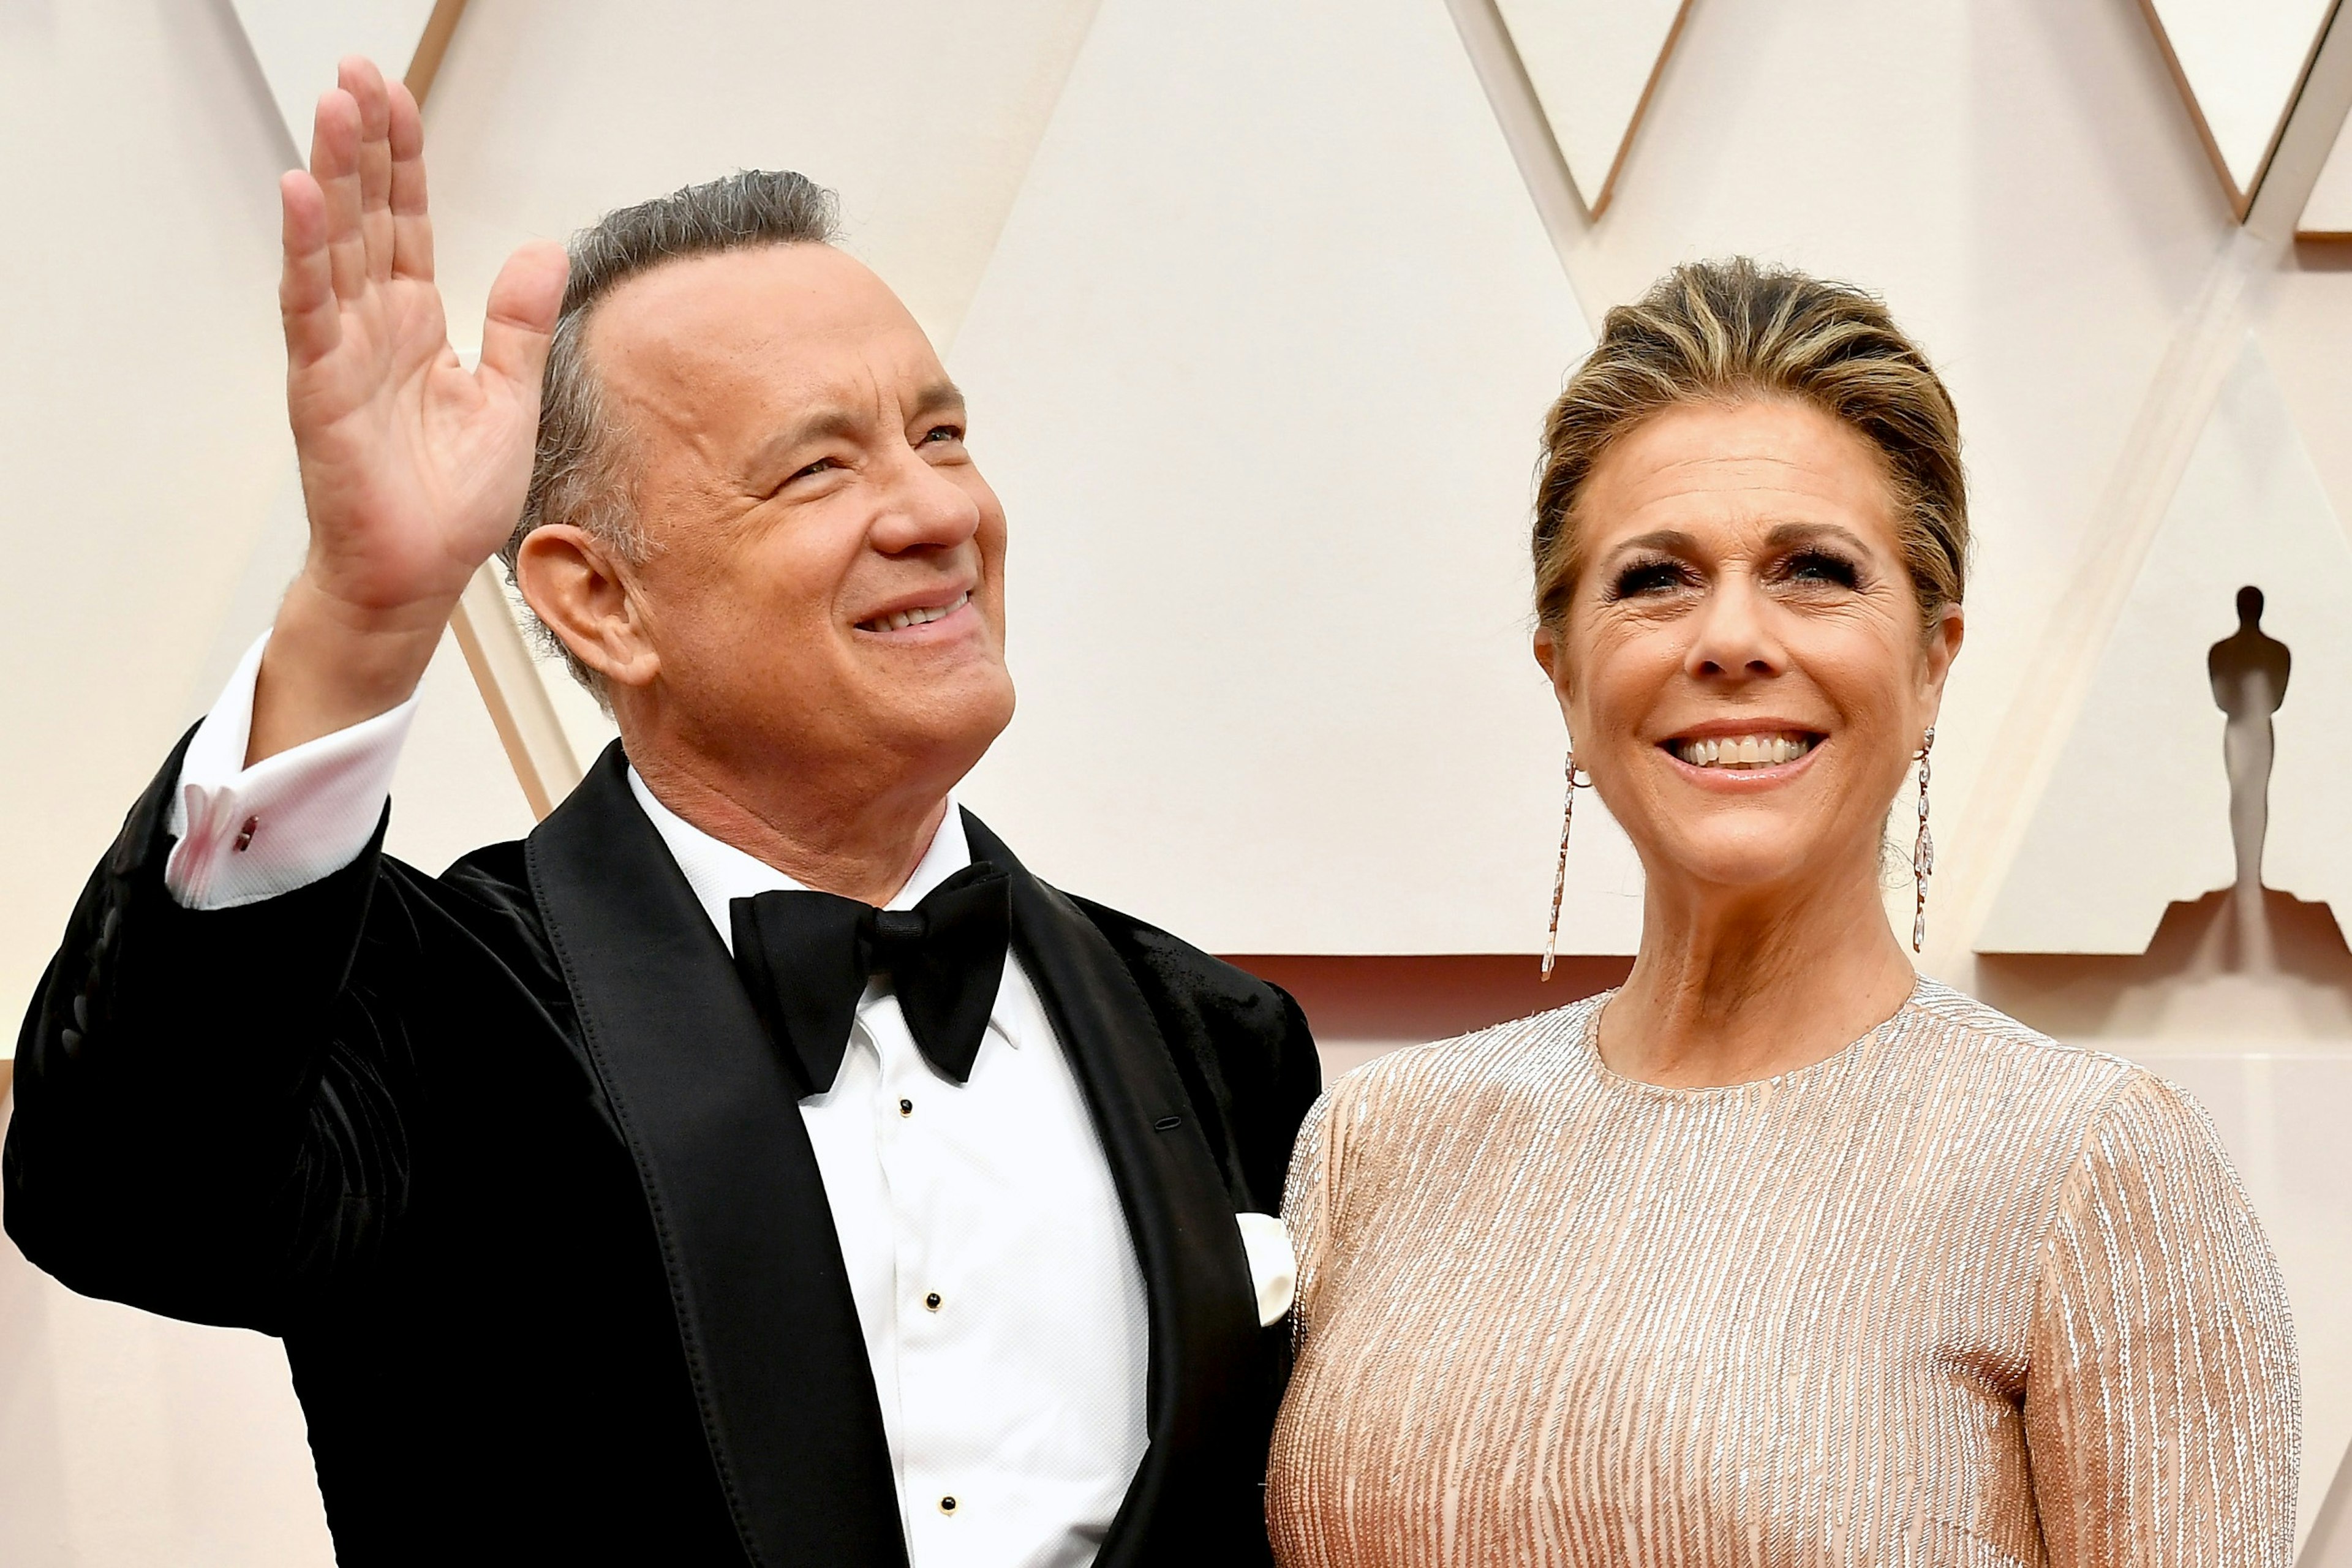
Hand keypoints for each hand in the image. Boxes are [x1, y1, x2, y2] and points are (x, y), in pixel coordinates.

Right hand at [251, 57, 565, 762]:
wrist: (416, 579)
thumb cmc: (450, 505)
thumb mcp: (511, 401)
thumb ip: (519, 326)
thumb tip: (543, 253)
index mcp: (415, 326)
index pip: (404, 224)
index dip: (403, 162)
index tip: (399, 100)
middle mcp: (371, 329)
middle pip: (363, 216)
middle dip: (362, 145)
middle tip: (360, 75)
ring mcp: (340, 353)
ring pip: (333, 245)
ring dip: (332, 176)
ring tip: (334, 109)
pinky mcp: (322, 387)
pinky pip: (310, 308)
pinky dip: (306, 252)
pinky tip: (303, 197)